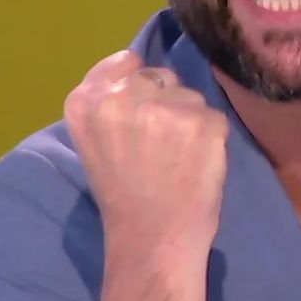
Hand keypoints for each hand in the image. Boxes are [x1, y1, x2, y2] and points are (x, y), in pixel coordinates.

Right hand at [64, 50, 229, 259]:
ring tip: (176, 158)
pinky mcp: (204, 122)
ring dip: (188, 120)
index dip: (138, 86)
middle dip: (164, 102)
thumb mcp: (93, 140)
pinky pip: (214, 116)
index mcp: (86, 101)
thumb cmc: (122, 192)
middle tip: (158, 145)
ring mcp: (166, 108)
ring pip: (189, 95)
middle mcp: (123, 97)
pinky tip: (195, 163)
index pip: (125, 62)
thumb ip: (109, 101)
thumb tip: (139, 69)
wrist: (153, 239)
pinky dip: (210, 137)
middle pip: (160, 75)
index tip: (139, 115)